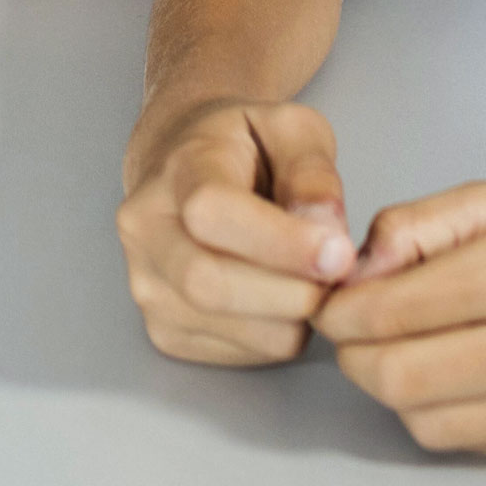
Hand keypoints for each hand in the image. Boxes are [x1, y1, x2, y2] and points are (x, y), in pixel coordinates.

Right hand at [113, 95, 359, 366]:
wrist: (186, 168)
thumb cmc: (245, 149)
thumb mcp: (292, 131)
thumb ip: (313, 174)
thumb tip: (327, 235)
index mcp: (176, 168)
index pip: (211, 212)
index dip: (279, 241)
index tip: (339, 252)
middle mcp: (146, 230)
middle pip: (209, 284)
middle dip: (294, 290)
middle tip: (340, 272)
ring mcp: (147, 286)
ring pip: (238, 330)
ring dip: (297, 315)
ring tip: (309, 275)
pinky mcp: (165, 331)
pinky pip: (246, 354)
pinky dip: (282, 333)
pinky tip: (281, 294)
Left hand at [313, 177, 485, 471]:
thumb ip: (415, 227)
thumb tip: (351, 275)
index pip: (390, 314)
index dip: (341, 313)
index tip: (333, 306)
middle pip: (400, 382)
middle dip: (357, 358)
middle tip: (358, 335)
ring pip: (430, 426)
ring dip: (402, 392)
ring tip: (418, 349)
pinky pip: (479, 447)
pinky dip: (456, 415)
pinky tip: (474, 375)